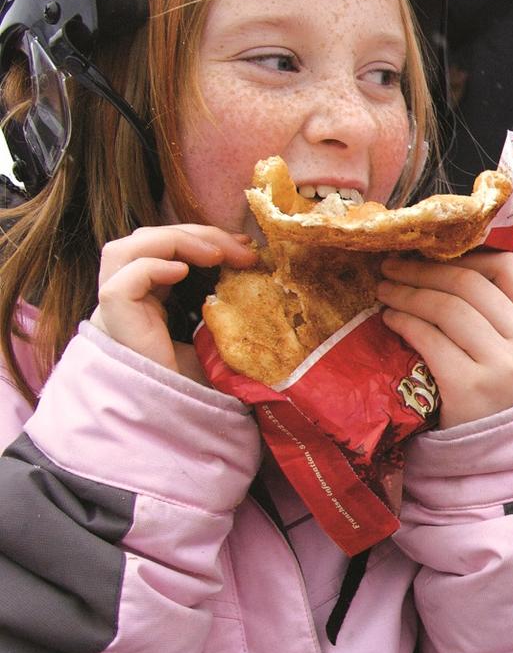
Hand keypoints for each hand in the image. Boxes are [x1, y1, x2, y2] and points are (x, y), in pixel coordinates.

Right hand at [93, 225, 256, 374]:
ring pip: (126, 249)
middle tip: (243, 249)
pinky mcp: (113, 321)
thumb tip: (259, 269)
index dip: (203, 237)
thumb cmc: (198, 379)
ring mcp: (116, 306)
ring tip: (216, 254)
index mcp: (148, 293)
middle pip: (149, 240)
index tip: (246, 246)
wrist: (179, 417)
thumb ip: (223, 300)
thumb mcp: (217, 330)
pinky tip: (183, 272)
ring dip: (175, 241)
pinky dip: (152, 268)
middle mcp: (127, 294)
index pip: (166, 245)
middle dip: (198, 235)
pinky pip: (123, 282)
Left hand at [378, 251, 512, 428]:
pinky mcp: (468, 386)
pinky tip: (390, 319)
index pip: (506, 267)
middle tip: (391, 268)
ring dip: (407, 293)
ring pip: (447, 308)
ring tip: (385, 291)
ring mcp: (500, 365)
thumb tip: (439, 260)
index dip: (465, 254)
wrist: (495, 450)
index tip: (431, 255)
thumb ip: (494, 310)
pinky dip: (404, 322)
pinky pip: (429, 339)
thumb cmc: (495, 388)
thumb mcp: (511, 347)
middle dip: (423, 270)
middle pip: (468, 284)